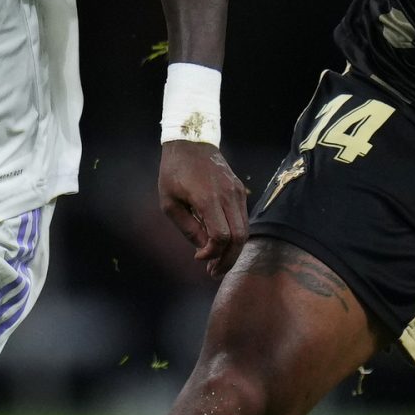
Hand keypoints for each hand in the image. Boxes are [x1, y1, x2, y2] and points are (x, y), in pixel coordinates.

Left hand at [158, 139, 250, 277]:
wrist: (191, 142)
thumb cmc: (174, 172)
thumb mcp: (169, 202)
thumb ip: (188, 228)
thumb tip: (203, 249)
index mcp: (208, 198)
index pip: (221, 236)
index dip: (212, 253)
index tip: (198, 257)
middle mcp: (228, 196)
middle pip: (239, 238)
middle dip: (228, 259)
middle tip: (214, 272)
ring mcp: (238, 192)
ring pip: (245, 230)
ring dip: (233, 250)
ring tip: (218, 263)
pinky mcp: (240, 191)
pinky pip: (243, 219)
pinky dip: (235, 236)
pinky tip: (222, 244)